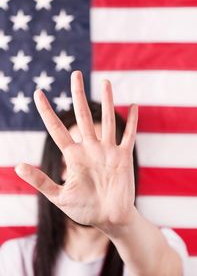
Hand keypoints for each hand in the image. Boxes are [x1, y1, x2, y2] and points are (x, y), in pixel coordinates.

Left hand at [15, 71, 137, 230]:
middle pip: (82, 115)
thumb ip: (40, 181)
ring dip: (107, 101)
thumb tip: (17, 166)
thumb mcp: (59, 196)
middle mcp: (90, 148)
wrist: (109, 219)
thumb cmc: (84, 209)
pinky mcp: (123, 157)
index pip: (56, 128)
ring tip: (105, 82)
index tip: (38, 93)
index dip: (46, 111)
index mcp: (73, 156)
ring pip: (107, 120)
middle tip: (76, 73)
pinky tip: (132, 106)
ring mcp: (107, 151)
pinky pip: (128, 135)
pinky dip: (131, 121)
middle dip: (78, 94)